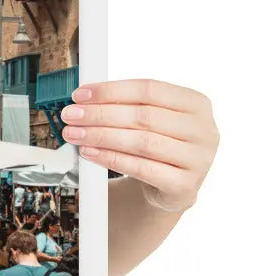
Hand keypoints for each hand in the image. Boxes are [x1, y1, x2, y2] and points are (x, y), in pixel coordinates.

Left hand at [61, 80, 218, 211]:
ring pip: (142, 142)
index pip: (149, 89)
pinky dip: (111, 159)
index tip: (80, 94)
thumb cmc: (156, 145)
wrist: (171, 187)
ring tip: (74, 134)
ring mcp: (198, 160)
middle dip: (100, 114)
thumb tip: (83, 99)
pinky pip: (142, 169)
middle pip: (144, 116)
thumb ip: (125, 106)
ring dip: (101, 136)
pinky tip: (89, 153)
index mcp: (196, 103)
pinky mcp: (184, 186)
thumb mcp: (150, 120)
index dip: (111, 90)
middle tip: (70, 115)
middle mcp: (204, 130)